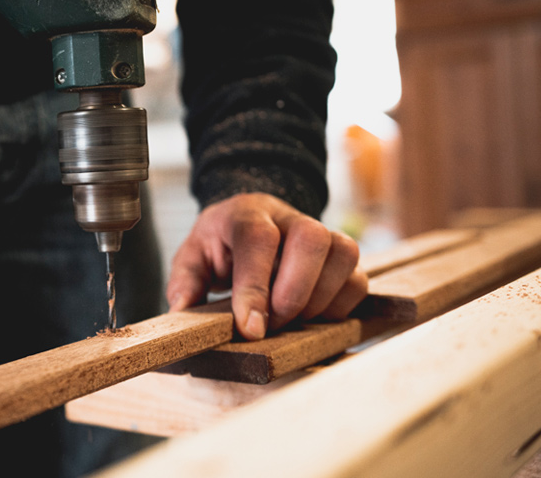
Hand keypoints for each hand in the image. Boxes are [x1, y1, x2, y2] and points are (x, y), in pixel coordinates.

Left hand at [167, 193, 366, 339]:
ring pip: (343, 255)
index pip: (257, 239)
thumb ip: (185, 281)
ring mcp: (323, 232)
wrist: (251, 222)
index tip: (251, 329)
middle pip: (311, 239)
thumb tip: (184, 309)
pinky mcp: (343, 257)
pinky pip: (358, 280)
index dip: (256, 286)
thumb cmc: (221, 246)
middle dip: (293, 293)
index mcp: (247, 213)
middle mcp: (289, 217)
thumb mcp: (193, 257)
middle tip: (272, 324)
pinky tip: (311, 316)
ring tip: (289, 319)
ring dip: (318, 301)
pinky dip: (338, 307)